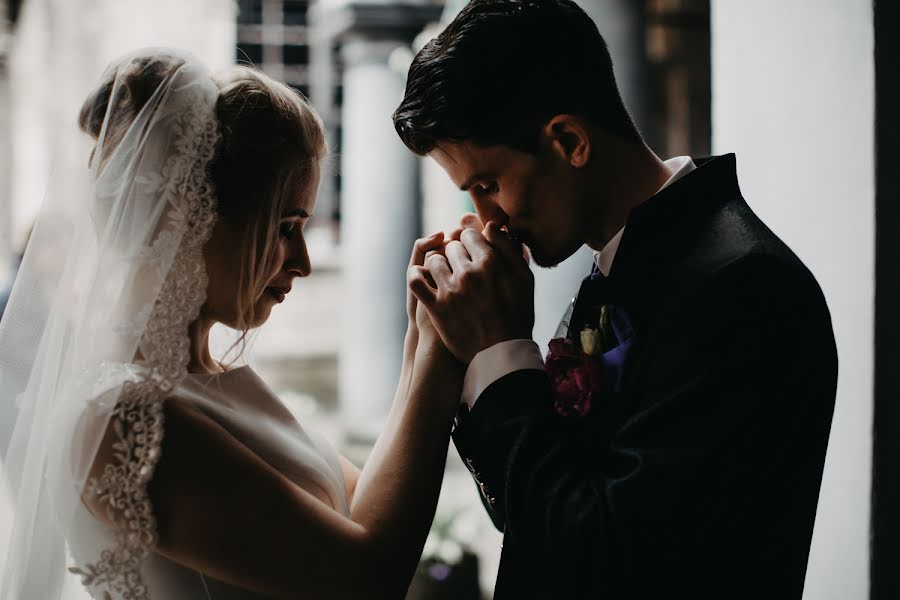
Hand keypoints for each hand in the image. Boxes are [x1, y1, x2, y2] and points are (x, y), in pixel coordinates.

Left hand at [409, 222, 534, 363]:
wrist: (502, 353)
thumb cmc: (517, 315)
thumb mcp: (524, 279)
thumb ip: (508, 249)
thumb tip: (490, 226)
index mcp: (491, 262)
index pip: (469, 234)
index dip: (470, 241)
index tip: (473, 252)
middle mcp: (468, 273)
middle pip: (451, 246)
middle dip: (456, 253)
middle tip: (463, 267)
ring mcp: (450, 290)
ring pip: (433, 260)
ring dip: (439, 264)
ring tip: (448, 276)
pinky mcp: (436, 307)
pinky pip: (416, 280)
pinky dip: (417, 275)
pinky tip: (425, 278)